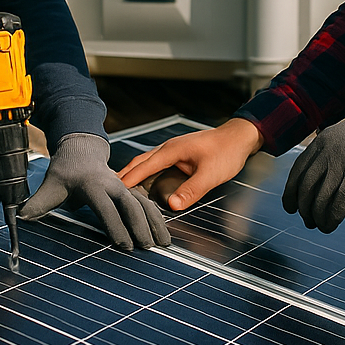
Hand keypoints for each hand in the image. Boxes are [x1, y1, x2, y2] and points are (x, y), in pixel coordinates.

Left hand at [21, 134, 170, 249]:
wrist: (82, 149)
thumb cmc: (65, 170)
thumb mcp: (51, 185)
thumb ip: (38, 202)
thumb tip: (20, 217)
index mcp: (93, 184)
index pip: (106, 207)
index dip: (115, 226)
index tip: (123, 245)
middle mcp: (113, 184)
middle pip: (131, 205)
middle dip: (140, 226)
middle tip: (146, 247)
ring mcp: (125, 186)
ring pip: (144, 204)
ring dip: (155, 223)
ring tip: (164, 244)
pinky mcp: (132, 190)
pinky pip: (147, 204)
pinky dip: (157, 218)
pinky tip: (164, 234)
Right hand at [118, 117, 263, 211]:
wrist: (240, 138)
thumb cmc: (227, 152)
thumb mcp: (211, 174)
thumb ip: (192, 190)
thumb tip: (172, 206)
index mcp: (171, 150)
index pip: (142, 166)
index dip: (126, 179)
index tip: (110, 190)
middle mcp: (168, 149)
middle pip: (138, 163)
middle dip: (122, 176)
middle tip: (105, 191)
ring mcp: (172, 151)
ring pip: (145, 164)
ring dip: (132, 175)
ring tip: (117, 190)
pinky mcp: (178, 156)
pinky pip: (154, 166)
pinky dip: (143, 174)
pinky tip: (141, 184)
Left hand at [283, 101, 344, 232]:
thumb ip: (332, 153)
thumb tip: (325, 179)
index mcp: (322, 141)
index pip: (297, 171)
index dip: (291, 192)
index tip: (289, 206)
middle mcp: (326, 153)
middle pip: (305, 187)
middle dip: (303, 208)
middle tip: (307, 221)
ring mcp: (341, 164)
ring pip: (319, 199)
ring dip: (317, 217)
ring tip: (320, 227)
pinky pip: (338, 204)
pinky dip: (332, 218)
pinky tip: (332, 225)